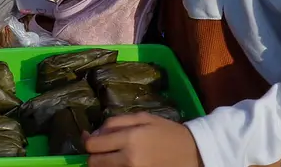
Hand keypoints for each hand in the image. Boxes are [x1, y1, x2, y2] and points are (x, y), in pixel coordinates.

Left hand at [86, 113, 201, 166]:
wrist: (192, 153)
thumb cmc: (167, 132)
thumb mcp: (143, 118)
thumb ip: (116, 122)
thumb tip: (95, 132)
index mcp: (129, 138)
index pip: (93, 145)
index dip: (88, 141)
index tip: (90, 138)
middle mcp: (128, 159)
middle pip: (93, 162)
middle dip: (94, 155)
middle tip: (102, 149)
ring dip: (103, 164)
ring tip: (113, 156)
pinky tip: (122, 162)